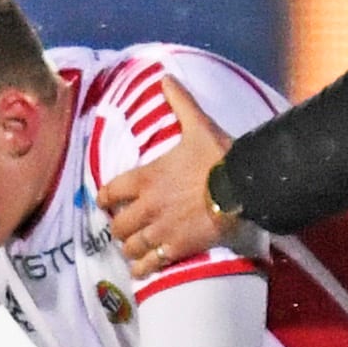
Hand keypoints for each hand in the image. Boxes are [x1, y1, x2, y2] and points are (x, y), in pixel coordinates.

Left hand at [98, 75, 240, 275]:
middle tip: (124, 228)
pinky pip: (149, 264)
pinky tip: (142, 270)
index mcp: (146, 177)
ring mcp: (160, 229)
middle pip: (118, 225)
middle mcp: (146, 206)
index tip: (106, 203)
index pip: (111, 192)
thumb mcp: (197, 125)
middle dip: (119, 227)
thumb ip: (179, 103)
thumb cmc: (219, 156)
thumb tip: (166, 77)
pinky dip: (142, 268)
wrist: (242, 186)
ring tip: (134, 249)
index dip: (105, 199)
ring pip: (130, 246)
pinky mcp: (175, 247)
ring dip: (130, 248)